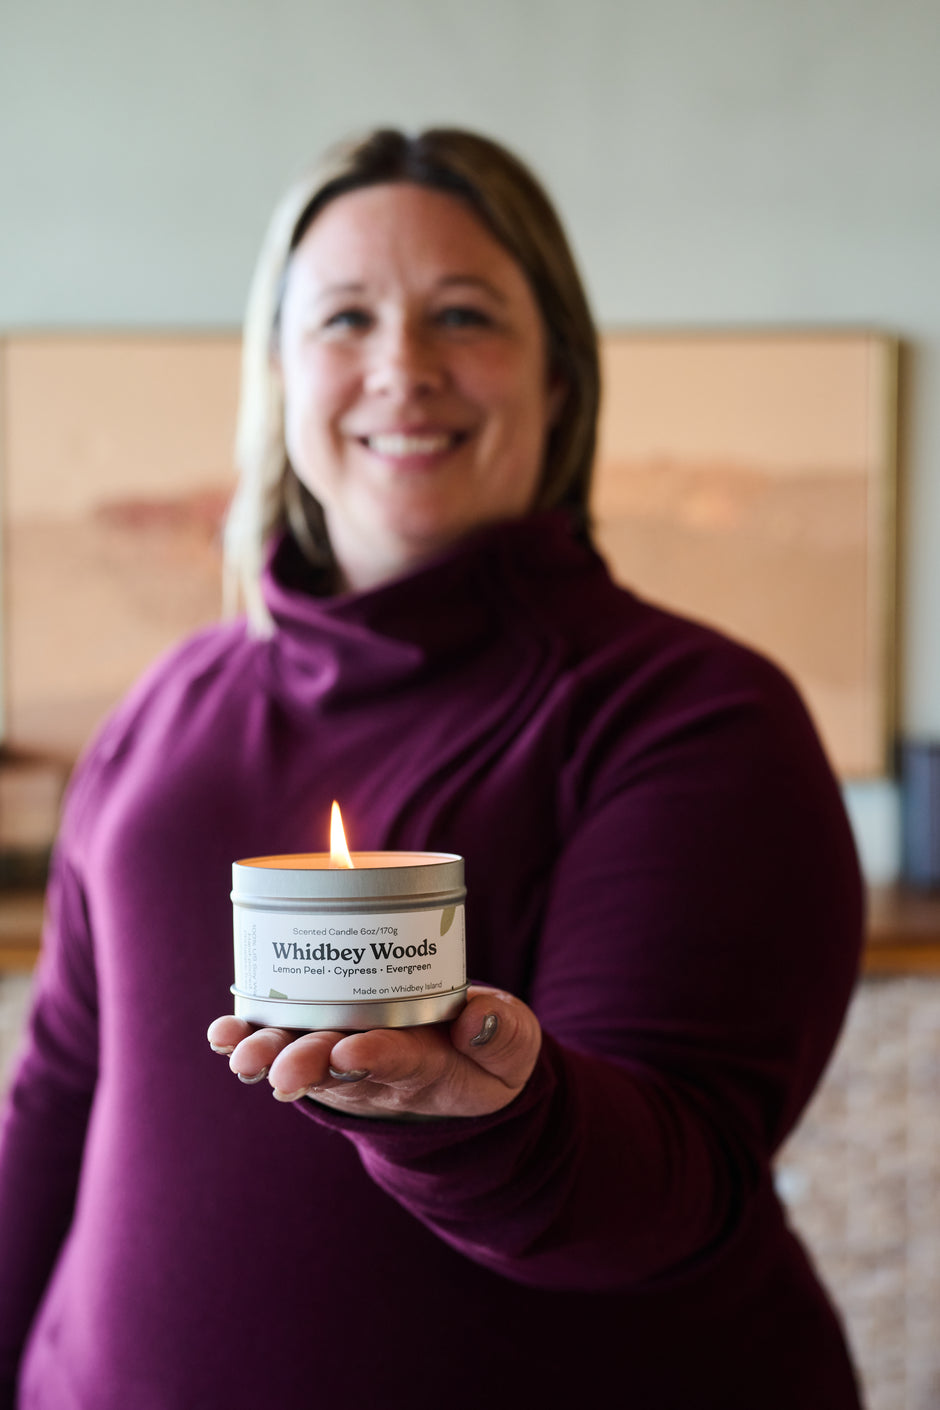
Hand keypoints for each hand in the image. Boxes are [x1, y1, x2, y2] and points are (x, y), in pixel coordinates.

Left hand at [206, 986, 540, 1119]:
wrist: (458, 1068)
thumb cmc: (484, 1058)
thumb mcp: (513, 1053)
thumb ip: (505, 1036)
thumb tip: (476, 1017)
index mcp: (425, 1064)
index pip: (397, 1060)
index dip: (373, 1055)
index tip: (351, 1051)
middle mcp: (373, 1062)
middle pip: (333, 1064)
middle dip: (304, 1063)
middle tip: (279, 1070)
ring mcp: (342, 1048)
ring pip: (299, 1050)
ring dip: (267, 1050)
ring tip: (237, 1051)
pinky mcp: (320, 1032)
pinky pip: (281, 1032)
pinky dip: (248, 1032)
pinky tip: (222, 1031)